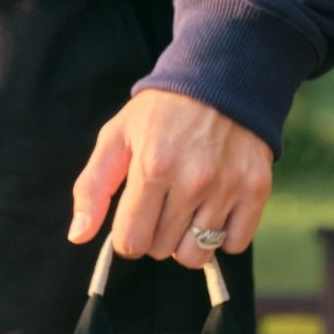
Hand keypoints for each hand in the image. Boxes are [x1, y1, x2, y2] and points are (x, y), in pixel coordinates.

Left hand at [69, 90, 272, 268]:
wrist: (221, 78)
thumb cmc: (161, 113)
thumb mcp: (116, 138)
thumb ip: (92, 188)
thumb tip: (77, 236)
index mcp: (152, 166)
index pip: (131, 242)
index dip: (128, 236)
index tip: (134, 218)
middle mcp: (192, 179)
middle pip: (161, 251)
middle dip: (155, 234)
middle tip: (163, 203)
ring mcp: (227, 186)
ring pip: (196, 255)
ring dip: (187, 240)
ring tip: (188, 209)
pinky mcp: (256, 189)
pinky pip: (234, 244)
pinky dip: (223, 236)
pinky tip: (215, 208)